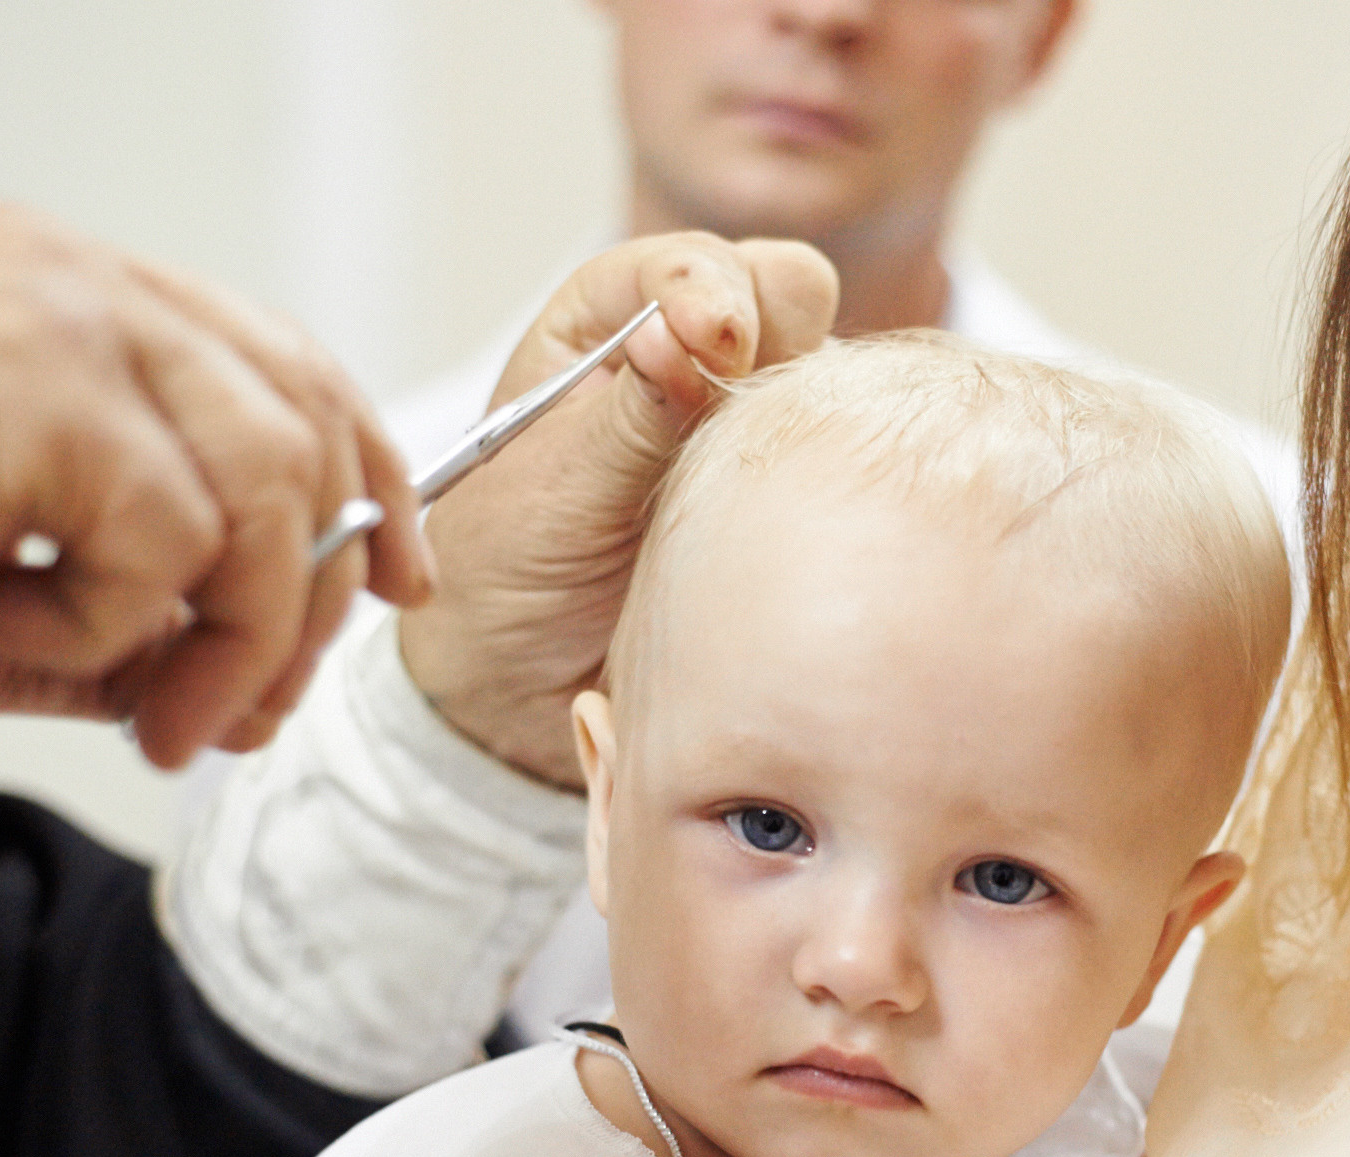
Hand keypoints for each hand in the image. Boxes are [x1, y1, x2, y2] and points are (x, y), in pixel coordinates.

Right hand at [0, 204, 431, 767]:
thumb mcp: (30, 605)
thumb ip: (159, 611)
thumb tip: (266, 668)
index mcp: (69, 294)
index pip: (287, 367)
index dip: (371, 480)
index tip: (401, 579)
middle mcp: (72, 277)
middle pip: (307, 421)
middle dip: (314, 593)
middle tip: (249, 705)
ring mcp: (58, 314)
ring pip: (269, 488)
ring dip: (231, 636)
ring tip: (149, 711)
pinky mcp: (40, 382)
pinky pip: (176, 539)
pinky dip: (113, 626)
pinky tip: (11, 626)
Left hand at [397, 233, 836, 787]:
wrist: (530, 698)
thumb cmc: (507, 580)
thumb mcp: (546, 496)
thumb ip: (621, 419)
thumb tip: (676, 335)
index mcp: (601, 328)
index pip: (677, 266)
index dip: (702, 285)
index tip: (711, 338)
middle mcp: (686, 358)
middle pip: (776, 290)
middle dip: (776, 321)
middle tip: (748, 390)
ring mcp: (749, 423)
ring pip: (824, 367)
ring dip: (812, 394)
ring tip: (766, 464)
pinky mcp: (794, 489)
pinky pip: (843, 452)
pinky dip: (840, 462)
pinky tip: (809, 506)